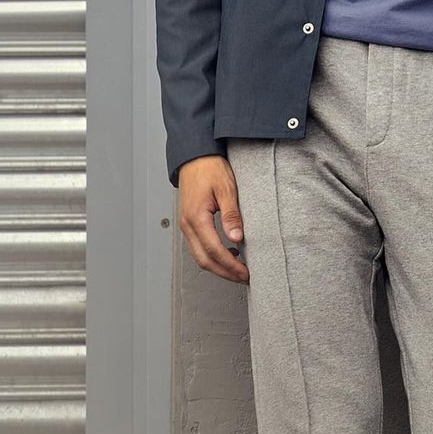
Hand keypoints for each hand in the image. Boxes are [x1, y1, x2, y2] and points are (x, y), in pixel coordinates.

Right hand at [177, 155, 249, 283]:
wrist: (195, 156)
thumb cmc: (210, 168)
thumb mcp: (226, 189)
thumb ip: (231, 215)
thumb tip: (237, 239)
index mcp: (196, 218)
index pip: (215, 251)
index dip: (231, 266)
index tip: (245, 273)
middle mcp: (188, 225)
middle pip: (204, 260)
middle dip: (225, 273)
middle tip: (244, 278)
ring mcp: (186, 225)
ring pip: (200, 256)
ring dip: (219, 267)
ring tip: (239, 270)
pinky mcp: (189, 223)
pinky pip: (198, 247)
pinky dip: (213, 256)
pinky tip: (229, 253)